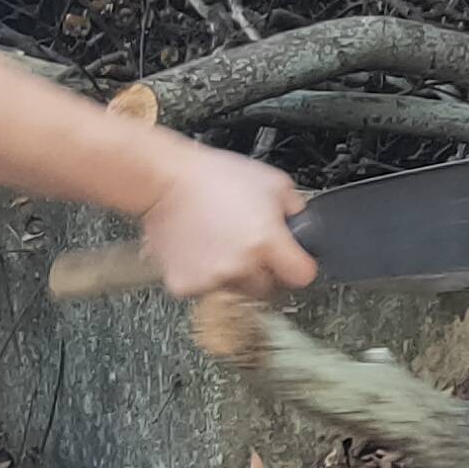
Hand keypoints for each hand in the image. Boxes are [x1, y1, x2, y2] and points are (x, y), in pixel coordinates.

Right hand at [139, 145, 315, 301]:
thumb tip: (304, 226)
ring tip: (220, 243)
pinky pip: (205, 289)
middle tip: (250, 247)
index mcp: (267, 242)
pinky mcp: (186, 286)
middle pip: (268, 288)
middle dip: (264, 271)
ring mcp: (213, 279)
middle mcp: (242, 265)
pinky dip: (204, 275)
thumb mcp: (273, 182)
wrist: (165, 181)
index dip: (299, 266)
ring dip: (234, 274)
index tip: (293, 261)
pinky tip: (201, 249)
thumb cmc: (213, 177)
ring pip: (236, 290)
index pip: (302, 276)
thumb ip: (295, 209)